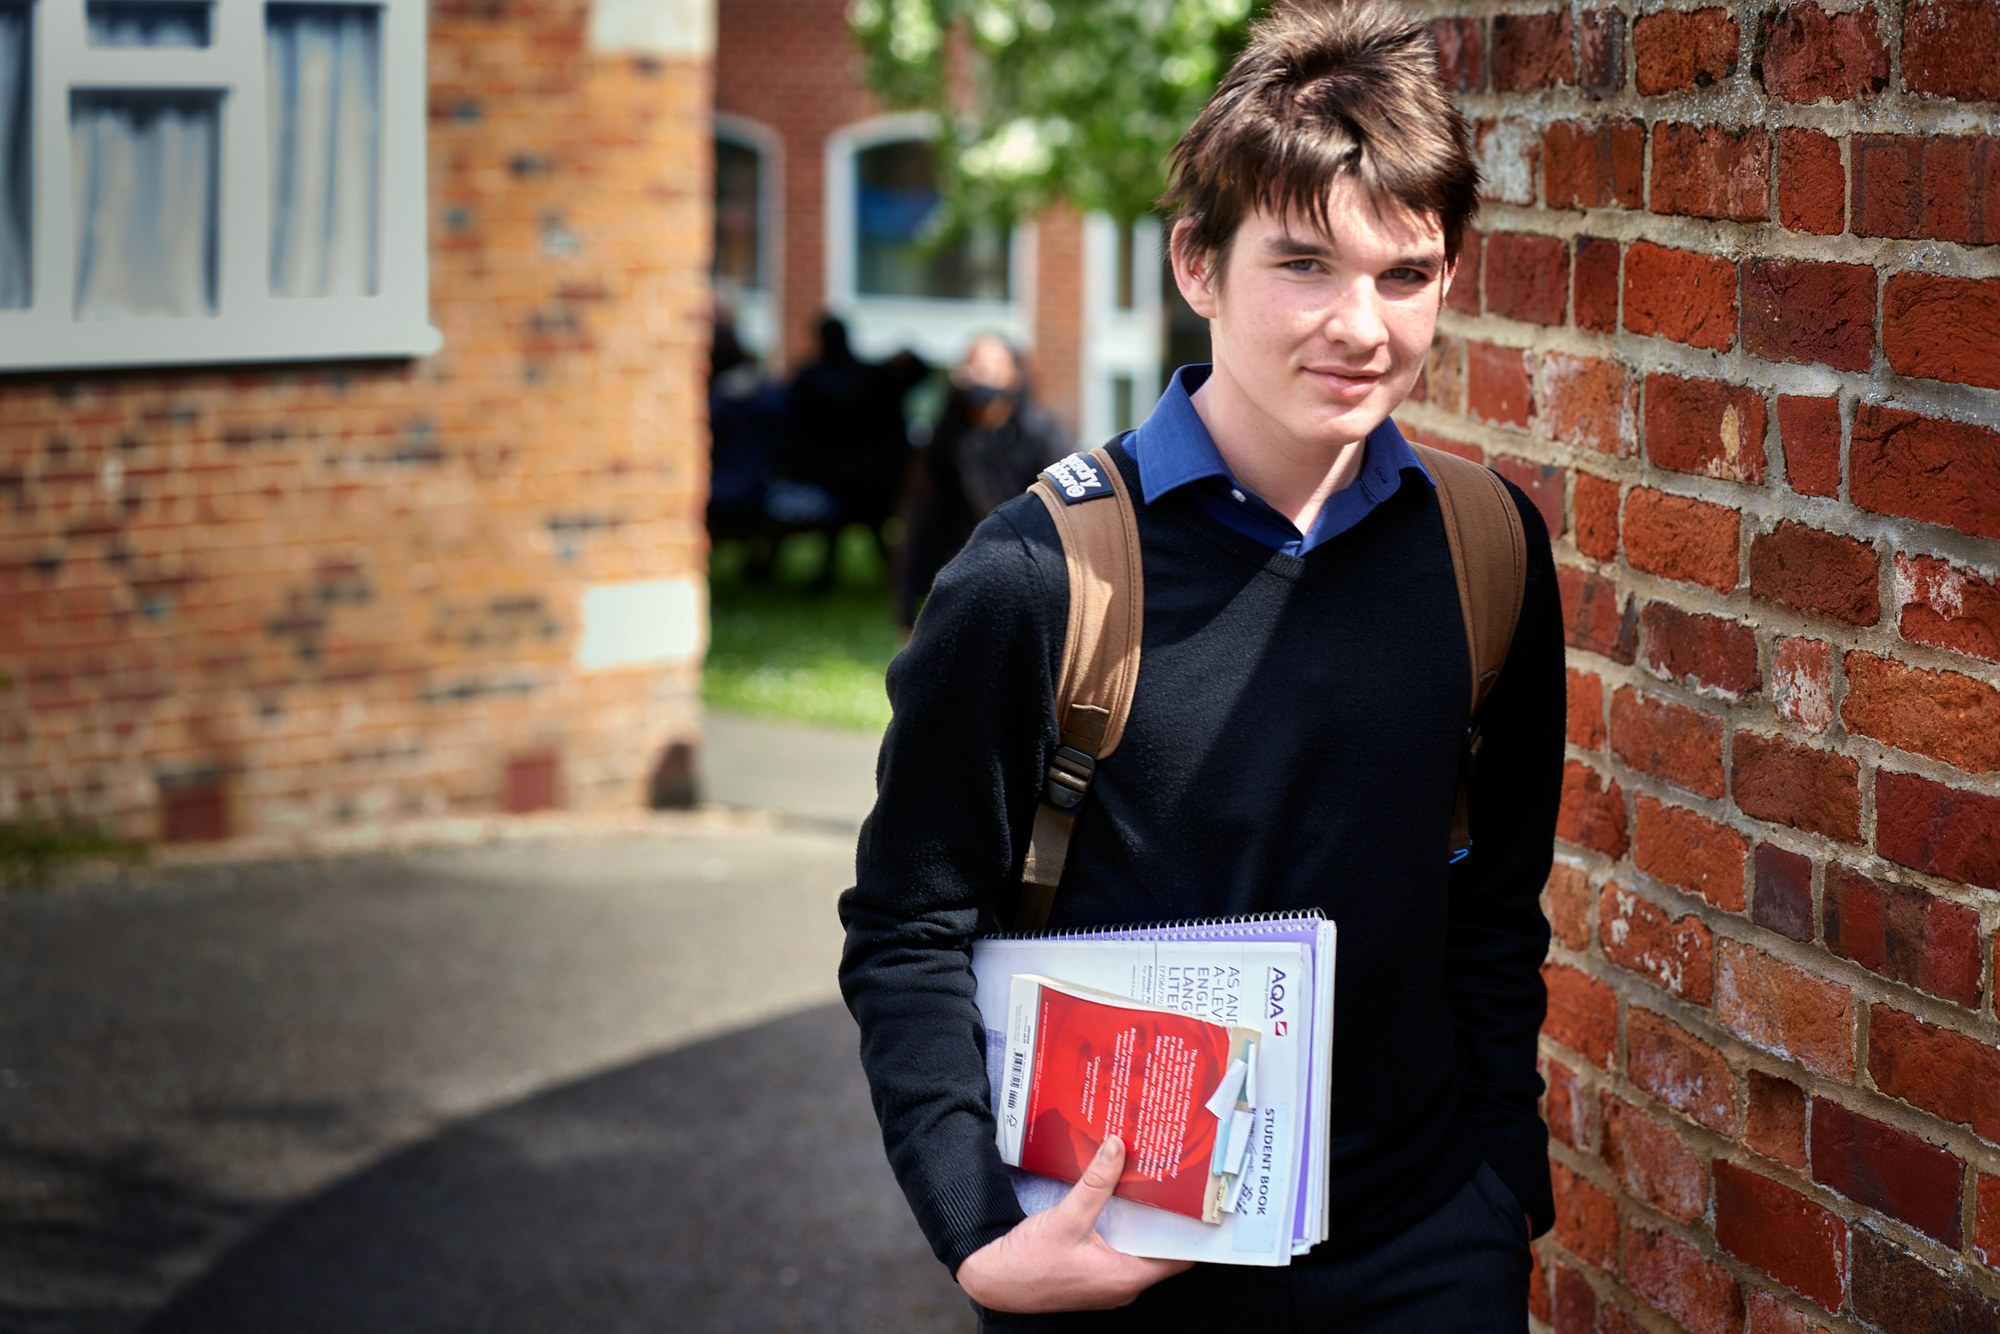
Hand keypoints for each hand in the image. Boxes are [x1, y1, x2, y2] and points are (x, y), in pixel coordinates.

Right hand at [956, 1136, 1193, 1313]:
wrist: (993, 1280)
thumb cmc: (1029, 1262)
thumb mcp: (1067, 1217)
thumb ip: (1096, 1182)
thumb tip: (1118, 1148)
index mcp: (1126, 1278)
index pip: (1179, 1257)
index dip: (1192, 1230)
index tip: (1200, 1200)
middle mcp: (1122, 1285)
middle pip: (1160, 1249)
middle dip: (1167, 1216)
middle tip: (1174, 1180)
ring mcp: (1107, 1282)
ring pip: (1138, 1247)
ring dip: (1143, 1219)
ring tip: (1148, 1183)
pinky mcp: (1092, 1274)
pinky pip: (1119, 1248)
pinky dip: (1123, 1226)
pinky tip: (1118, 1200)